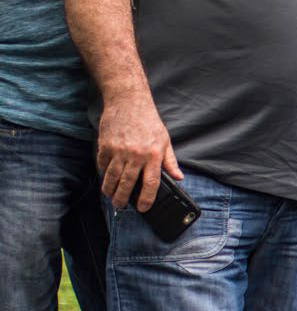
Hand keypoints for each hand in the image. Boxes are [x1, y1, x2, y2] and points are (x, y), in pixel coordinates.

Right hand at [96, 91, 177, 210]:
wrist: (128, 102)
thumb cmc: (149, 121)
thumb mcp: (165, 140)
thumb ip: (170, 161)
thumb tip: (178, 177)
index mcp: (153, 155)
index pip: (151, 183)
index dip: (147, 198)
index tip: (143, 208)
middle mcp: (136, 155)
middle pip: (128, 183)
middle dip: (123, 198)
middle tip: (121, 206)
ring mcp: (119, 150)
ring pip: (112, 176)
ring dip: (110, 189)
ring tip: (110, 196)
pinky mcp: (105, 145)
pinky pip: (103, 164)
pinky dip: (103, 173)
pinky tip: (105, 178)